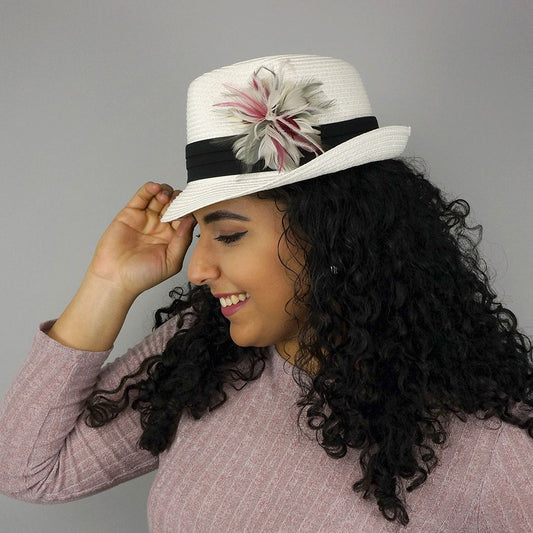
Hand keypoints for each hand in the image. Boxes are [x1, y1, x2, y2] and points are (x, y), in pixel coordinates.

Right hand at [88, 182, 194, 298]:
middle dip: (178, 200)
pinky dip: (149, 188)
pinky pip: (142, 196)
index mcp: (173, 237)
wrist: (115, 279)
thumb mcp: (171, 261)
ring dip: (166, 192)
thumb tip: (191, 220)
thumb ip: (182, 240)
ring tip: (166, 196)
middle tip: (178, 202)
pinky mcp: (130, 213)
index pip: (186, 217)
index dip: (189, 211)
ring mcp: (146, 218)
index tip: (192, 208)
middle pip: (174, 204)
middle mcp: (161, 226)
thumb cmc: (142, 276)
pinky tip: (155, 188)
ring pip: (159, 197)